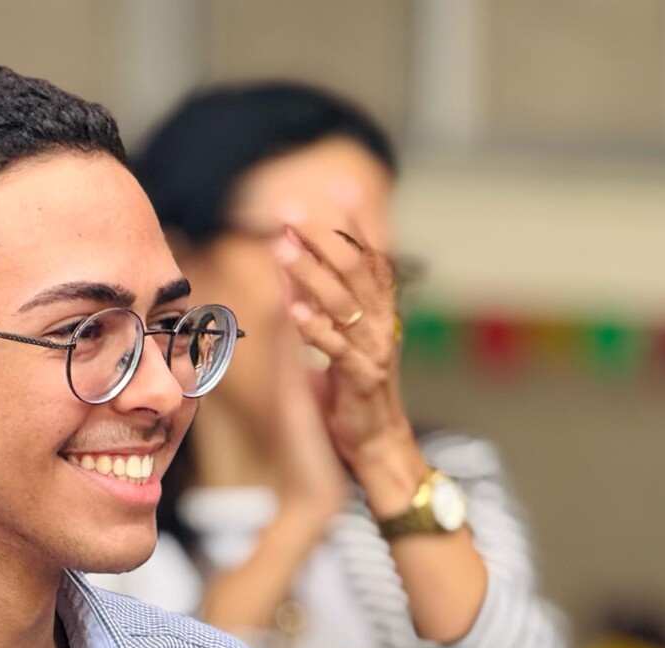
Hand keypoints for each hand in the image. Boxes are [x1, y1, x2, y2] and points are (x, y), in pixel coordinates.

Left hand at [274, 220, 425, 513]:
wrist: (378, 443)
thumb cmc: (354, 393)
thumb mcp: (336, 343)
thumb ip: (317, 309)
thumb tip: (289, 275)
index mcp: (380, 310)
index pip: (370, 255)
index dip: (356, 221)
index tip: (337, 186)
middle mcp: (381, 323)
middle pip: (354, 268)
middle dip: (323, 236)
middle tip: (293, 211)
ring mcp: (373, 349)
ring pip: (342, 302)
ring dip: (310, 273)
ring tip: (282, 248)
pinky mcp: (361, 377)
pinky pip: (335, 348)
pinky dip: (314, 328)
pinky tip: (293, 309)